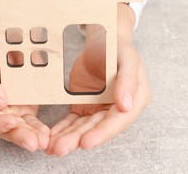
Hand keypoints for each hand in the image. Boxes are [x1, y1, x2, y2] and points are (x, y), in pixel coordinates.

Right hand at [0, 39, 49, 150]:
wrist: (12, 44)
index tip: (12, 120)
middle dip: (15, 135)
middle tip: (32, 141)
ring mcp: (2, 111)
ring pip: (13, 129)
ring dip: (28, 136)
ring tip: (41, 141)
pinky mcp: (19, 111)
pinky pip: (28, 124)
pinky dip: (37, 129)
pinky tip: (45, 134)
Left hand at [46, 4, 150, 156]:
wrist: (100, 39)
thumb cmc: (116, 45)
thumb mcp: (126, 56)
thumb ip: (128, 79)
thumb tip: (127, 106)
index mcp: (135, 98)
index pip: (119, 119)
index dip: (103, 133)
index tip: (86, 142)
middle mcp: (118, 108)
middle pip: (99, 127)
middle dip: (79, 139)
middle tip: (61, 149)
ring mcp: (100, 108)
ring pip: (84, 127)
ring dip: (68, 138)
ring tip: (52, 147)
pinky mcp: (84, 106)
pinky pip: (73, 120)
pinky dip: (62, 129)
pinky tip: (51, 136)